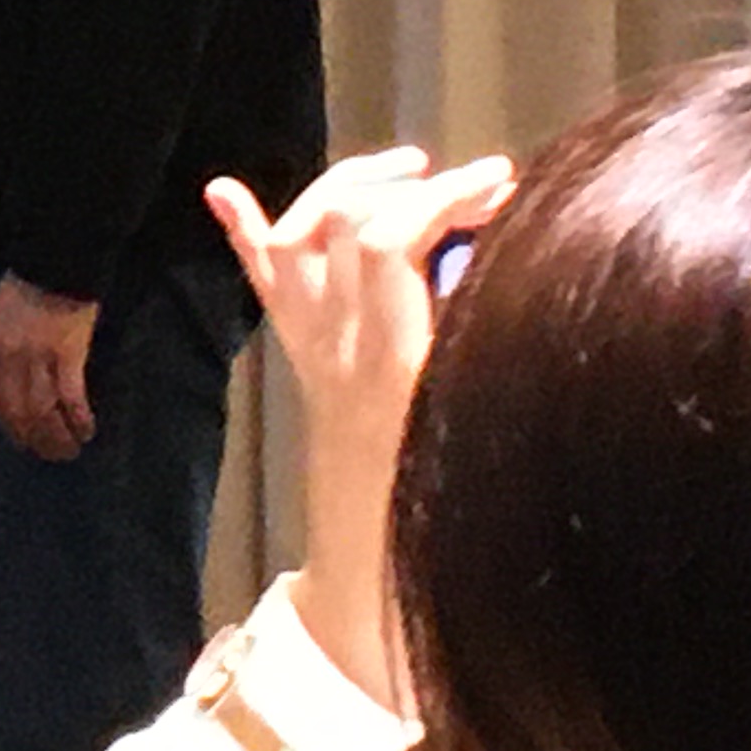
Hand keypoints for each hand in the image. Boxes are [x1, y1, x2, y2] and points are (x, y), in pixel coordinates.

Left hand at [0, 275, 101, 460]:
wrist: (54, 256)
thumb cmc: (31, 281)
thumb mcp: (3, 313)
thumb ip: (4, 345)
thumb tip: (14, 377)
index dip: (9, 425)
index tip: (22, 440)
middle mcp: (9, 356)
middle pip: (18, 412)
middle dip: (35, 439)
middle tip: (51, 454)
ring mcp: (37, 356)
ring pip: (43, 411)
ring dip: (57, 437)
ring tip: (71, 449)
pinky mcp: (66, 353)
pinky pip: (70, 397)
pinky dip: (78, 418)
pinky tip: (87, 430)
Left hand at [205, 147, 515, 711]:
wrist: (374, 580)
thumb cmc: (443, 517)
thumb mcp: (485, 434)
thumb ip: (497, 353)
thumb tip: (524, 268)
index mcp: (390, 364)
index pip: (389, 242)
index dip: (442, 198)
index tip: (503, 184)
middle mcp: (339, 347)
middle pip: (343, 225)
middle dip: (405, 185)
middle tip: (473, 184)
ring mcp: (313, 352)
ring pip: (300, 242)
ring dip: (348, 188)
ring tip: (407, 170)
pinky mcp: (304, 362)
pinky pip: (267, 289)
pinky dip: (247, 232)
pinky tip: (226, 192)